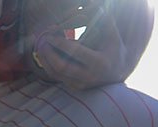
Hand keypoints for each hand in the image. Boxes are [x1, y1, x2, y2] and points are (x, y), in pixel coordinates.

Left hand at [26, 0, 153, 89]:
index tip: (50, 33)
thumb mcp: (112, 33)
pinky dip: (48, 65)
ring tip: (39, 45)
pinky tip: (43, 53)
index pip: (76, 53)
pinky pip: (57, 77)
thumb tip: (90, 4)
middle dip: (49, 53)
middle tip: (41, 40)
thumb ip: (103, 19)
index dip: (61, 43)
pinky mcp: (74, 87)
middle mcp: (90, 77)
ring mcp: (81, 84)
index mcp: (100, 62)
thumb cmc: (114, 47)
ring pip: (56, 74)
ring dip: (45, 59)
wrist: (118, 71)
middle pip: (62, 66)